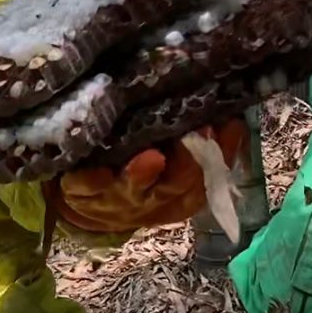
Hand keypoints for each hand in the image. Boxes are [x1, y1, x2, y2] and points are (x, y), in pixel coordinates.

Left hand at [42, 120, 248, 232]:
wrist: (89, 202)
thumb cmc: (139, 168)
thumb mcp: (174, 159)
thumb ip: (201, 140)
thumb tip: (230, 110)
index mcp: (181, 194)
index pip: (209, 177)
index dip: (220, 156)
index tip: (227, 125)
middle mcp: (152, 201)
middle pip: (175, 186)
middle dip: (187, 163)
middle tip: (197, 133)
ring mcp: (116, 200)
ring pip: (133, 191)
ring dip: (142, 175)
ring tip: (152, 157)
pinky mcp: (81, 194)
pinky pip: (85, 188)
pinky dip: (91, 180)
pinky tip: (98, 169)